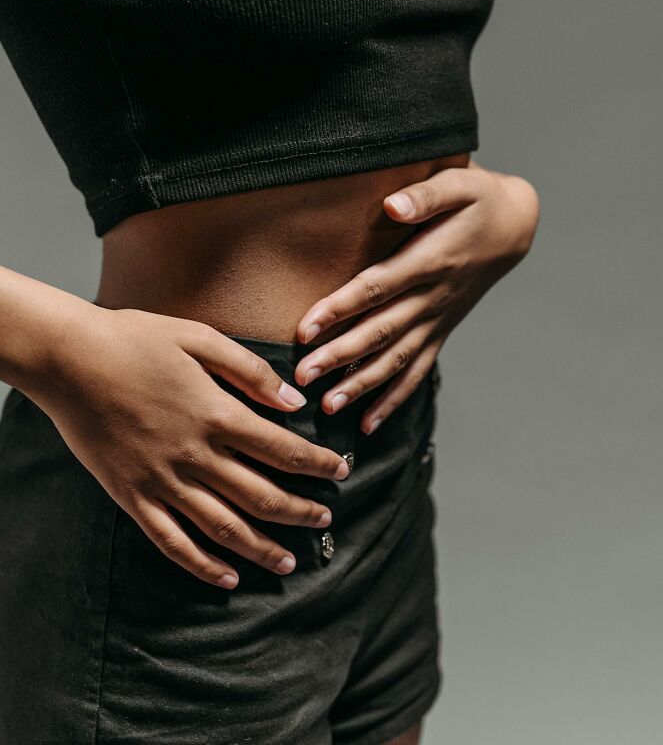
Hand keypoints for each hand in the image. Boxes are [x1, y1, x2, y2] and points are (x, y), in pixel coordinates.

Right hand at [26, 305, 349, 588]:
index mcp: (216, 412)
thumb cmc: (134, 340)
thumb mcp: (199, 338)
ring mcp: (162, 480)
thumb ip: (250, 371)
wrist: (68, 360)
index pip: (283, 449)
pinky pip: (172, 541)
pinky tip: (226, 578)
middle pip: (261, 494)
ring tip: (290, 563)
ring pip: (223, 527)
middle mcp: (195, 454)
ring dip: (261, 548)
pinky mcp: (131, 496)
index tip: (341, 472)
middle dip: (300, 511)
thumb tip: (295, 401)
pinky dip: (201, 565)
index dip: (318, 464)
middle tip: (326, 521)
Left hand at [294, 161, 539, 433]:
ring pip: (396, 359)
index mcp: (429, 261)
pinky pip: (417, 370)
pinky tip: (369, 424)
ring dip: (361, 384)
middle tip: (303, 377)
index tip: (306, 328)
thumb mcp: (459, 183)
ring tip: (328, 407)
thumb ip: (425, 194)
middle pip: (380, 332)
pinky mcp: (441, 329)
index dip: (340, 308)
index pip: (376, 289)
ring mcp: (437, 319)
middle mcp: (432, 297)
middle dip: (339, 356)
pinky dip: (394, 398)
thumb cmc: (480, 199)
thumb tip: (392, 205)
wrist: (514, 225)